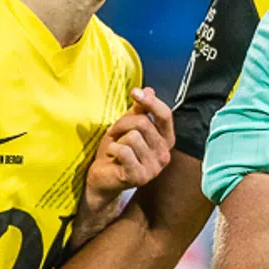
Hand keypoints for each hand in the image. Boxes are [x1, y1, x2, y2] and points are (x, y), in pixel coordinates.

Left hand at [84, 88, 174, 221]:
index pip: (165, 116)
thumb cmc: (116, 152)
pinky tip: (112, 158)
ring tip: (115, 150)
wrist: (103, 179)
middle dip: (122, 125)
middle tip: (114, 134)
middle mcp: (164, 154)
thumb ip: (139, 111)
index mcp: (166, 140)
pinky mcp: (140, 177)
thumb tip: (149, 89)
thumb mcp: (127, 128)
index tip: (135, 92)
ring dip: (116, 140)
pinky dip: (113, 150)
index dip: (151, 101)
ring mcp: (154, 167)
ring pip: (132, 137)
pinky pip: (124, 151)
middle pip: (143, 123)